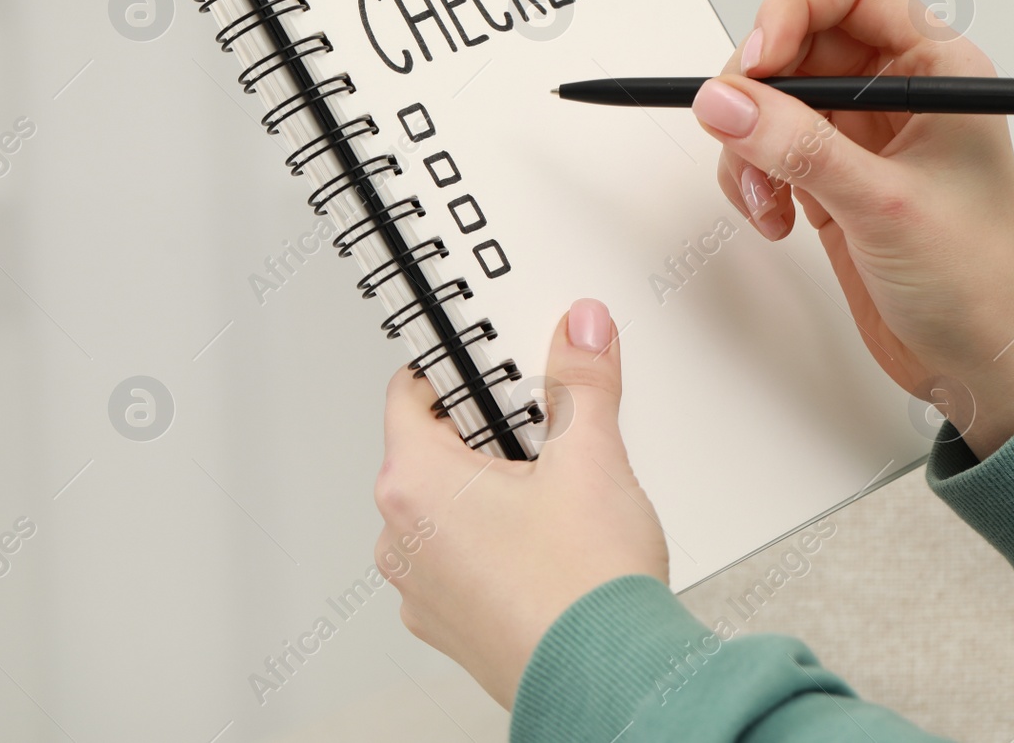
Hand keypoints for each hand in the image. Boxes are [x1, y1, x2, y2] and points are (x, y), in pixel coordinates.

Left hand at [373, 298, 667, 707]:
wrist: (611, 682)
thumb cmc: (584, 591)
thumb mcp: (591, 458)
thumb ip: (582, 381)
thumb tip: (580, 330)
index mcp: (416, 485)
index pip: (411, 390)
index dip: (459, 365)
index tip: (498, 359)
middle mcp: (402, 539)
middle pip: (433, 448)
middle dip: (489, 430)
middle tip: (547, 427)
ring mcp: (422, 588)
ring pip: (448, 508)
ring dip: (492, 489)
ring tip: (557, 490)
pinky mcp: (451, 622)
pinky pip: (460, 558)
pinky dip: (495, 540)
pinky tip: (550, 541)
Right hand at [694, 0, 1013, 457]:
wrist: (985, 366)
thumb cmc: (979, 282)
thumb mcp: (885, 206)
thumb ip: (799, 149)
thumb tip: (724, 100)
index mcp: (938, 67)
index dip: (790, 9)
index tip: (757, 63)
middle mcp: (899, 90)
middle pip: (797, 41)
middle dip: (758, 90)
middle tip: (740, 136)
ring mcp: (864, 136)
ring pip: (773, 100)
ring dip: (749, 145)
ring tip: (766, 202)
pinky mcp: (835, 180)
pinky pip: (770, 151)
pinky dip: (755, 180)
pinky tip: (777, 221)